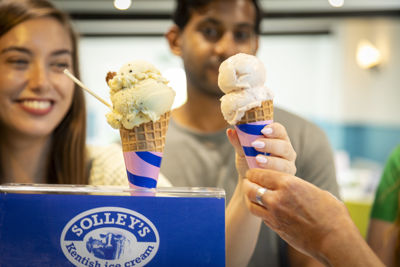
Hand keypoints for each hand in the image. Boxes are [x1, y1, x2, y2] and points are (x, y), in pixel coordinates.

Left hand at [226, 122, 296, 177]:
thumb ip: (238, 141)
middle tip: (256, 145)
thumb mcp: (242, 150)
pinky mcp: (286, 178)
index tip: (263, 130)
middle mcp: (286, 151)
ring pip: (285, 163)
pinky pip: (282, 177)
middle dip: (270, 145)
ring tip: (257, 160)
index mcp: (278, 139)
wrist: (249, 180)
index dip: (273, 129)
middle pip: (284, 146)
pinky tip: (262, 174)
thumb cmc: (248, 161)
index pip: (280, 130)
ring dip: (271, 161)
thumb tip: (230, 131)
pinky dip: (272, 174)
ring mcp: (288, 166)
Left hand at [242, 169, 380, 266]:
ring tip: (251, 195)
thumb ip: (299, 186)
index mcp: (288, 183)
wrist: (334, 240)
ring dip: (250, 198)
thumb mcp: (315, 191)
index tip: (253, 172)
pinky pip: (260, 216)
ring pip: (251, 204)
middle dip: (247, 184)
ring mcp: (274, 214)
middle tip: (248, 182)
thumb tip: (293, 186)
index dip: (254, 172)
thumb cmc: (331, 214)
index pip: (261, 174)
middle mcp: (277, 198)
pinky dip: (259, 210)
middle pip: (250, 188)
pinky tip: (263, 208)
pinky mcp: (275, 227)